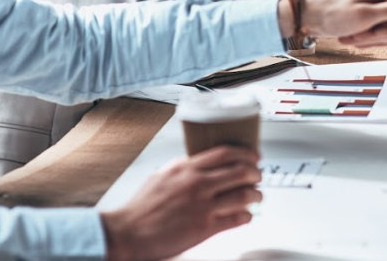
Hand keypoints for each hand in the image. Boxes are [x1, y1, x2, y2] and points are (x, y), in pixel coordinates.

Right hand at [102, 146, 261, 260]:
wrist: (128, 233)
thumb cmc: (141, 207)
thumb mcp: (161, 176)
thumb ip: (182, 168)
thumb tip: (199, 163)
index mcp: (185, 168)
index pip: (225, 153)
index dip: (246, 153)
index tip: (254, 157)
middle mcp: (197, 184)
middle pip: (240, 171)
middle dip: (255, 173)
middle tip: (258, 176)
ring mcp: (203, 205)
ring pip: (244, 194)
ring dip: (256, 195)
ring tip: (257, 196)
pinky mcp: (205, 227)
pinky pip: (237, 218)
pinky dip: (247, 216)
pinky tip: (246, 215)